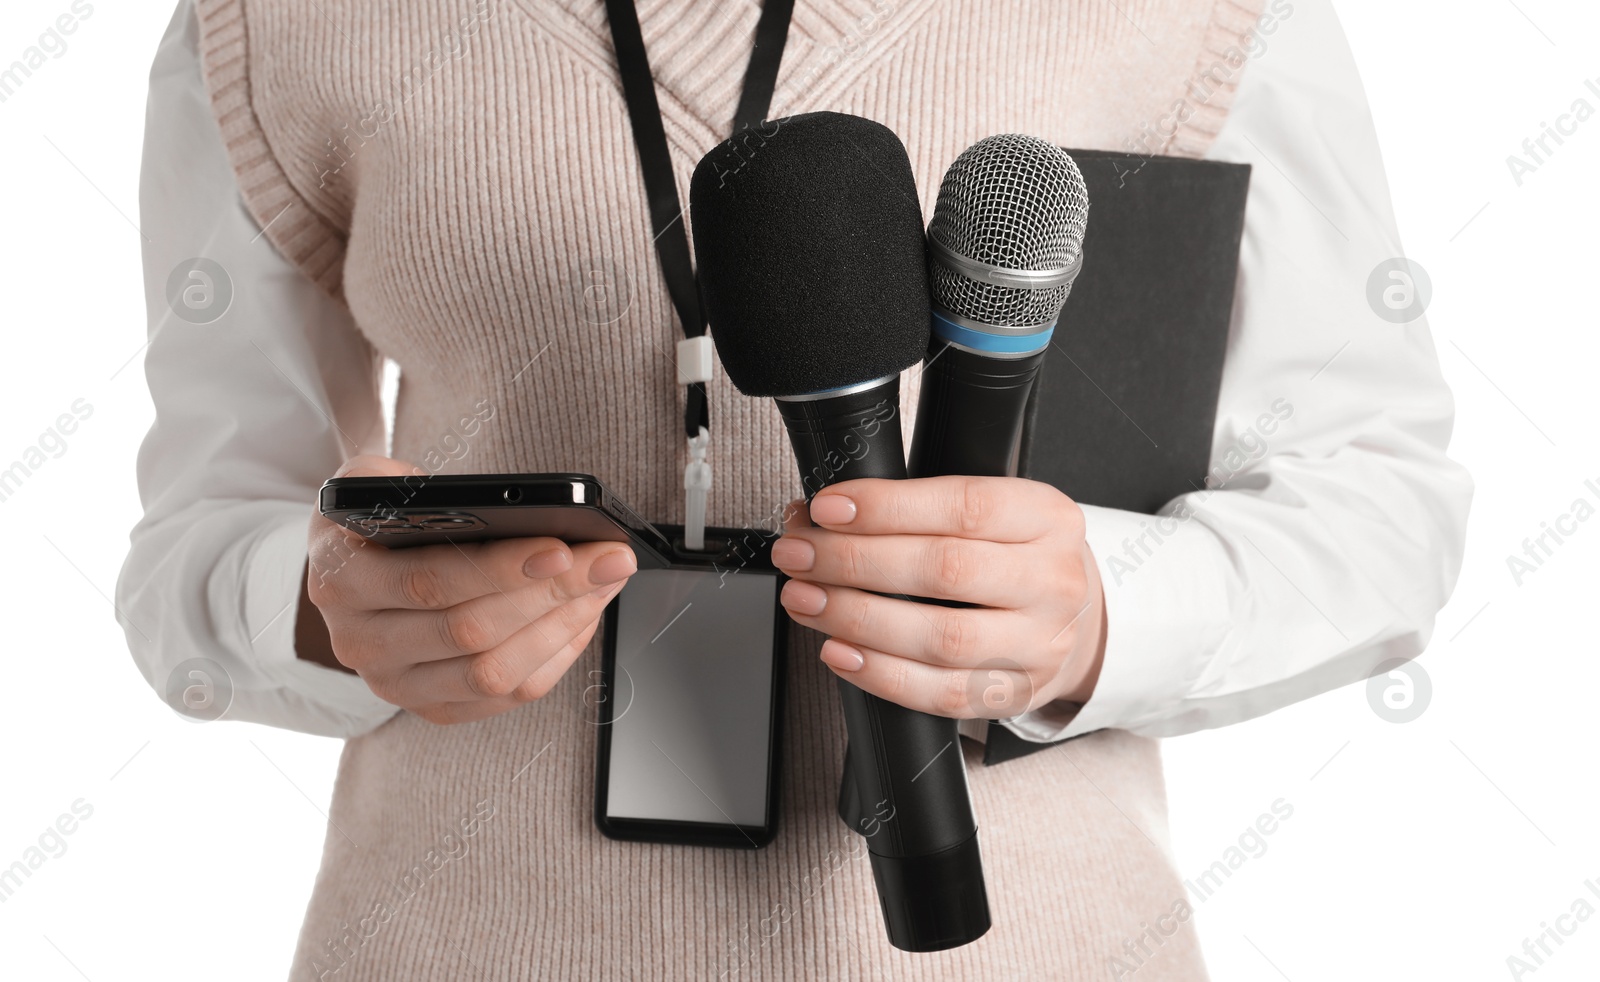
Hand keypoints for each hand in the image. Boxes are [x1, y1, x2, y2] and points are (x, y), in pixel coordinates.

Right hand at [302, 455, 636, 723]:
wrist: (348, 573)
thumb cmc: (374, 521)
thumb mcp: (373, 480)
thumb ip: (413, 482)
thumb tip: (503, 504)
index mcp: (340, 578)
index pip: (431, 580)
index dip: (502, 569)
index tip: (561, 547)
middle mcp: (359, 641)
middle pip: (471, 630)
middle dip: (553, 593)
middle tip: (607, 560)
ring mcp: (393, 683)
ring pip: (493, 672)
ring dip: (562, 627)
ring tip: (603, 584)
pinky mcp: (430, 707)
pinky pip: (506, 696)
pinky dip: (555, 657)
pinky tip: (582, 617)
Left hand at [771, 476, 1104, 718]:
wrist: (1076, 616)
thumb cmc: (1013, 555)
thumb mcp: (990, 511)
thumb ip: (911, 508)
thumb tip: (817, 515)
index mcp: (1046, 517)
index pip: (965, 506)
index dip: (887, 508)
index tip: (827, 509)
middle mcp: (1052, 580)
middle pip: (946, 570)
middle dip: (855, 561)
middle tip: (799, 554)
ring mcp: (1040, 644)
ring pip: (942, 637)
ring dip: (858, 618)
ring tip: (806, 599)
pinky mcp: (1015, 694)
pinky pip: (941, 694)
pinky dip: (881, 674)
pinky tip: (839, 650)